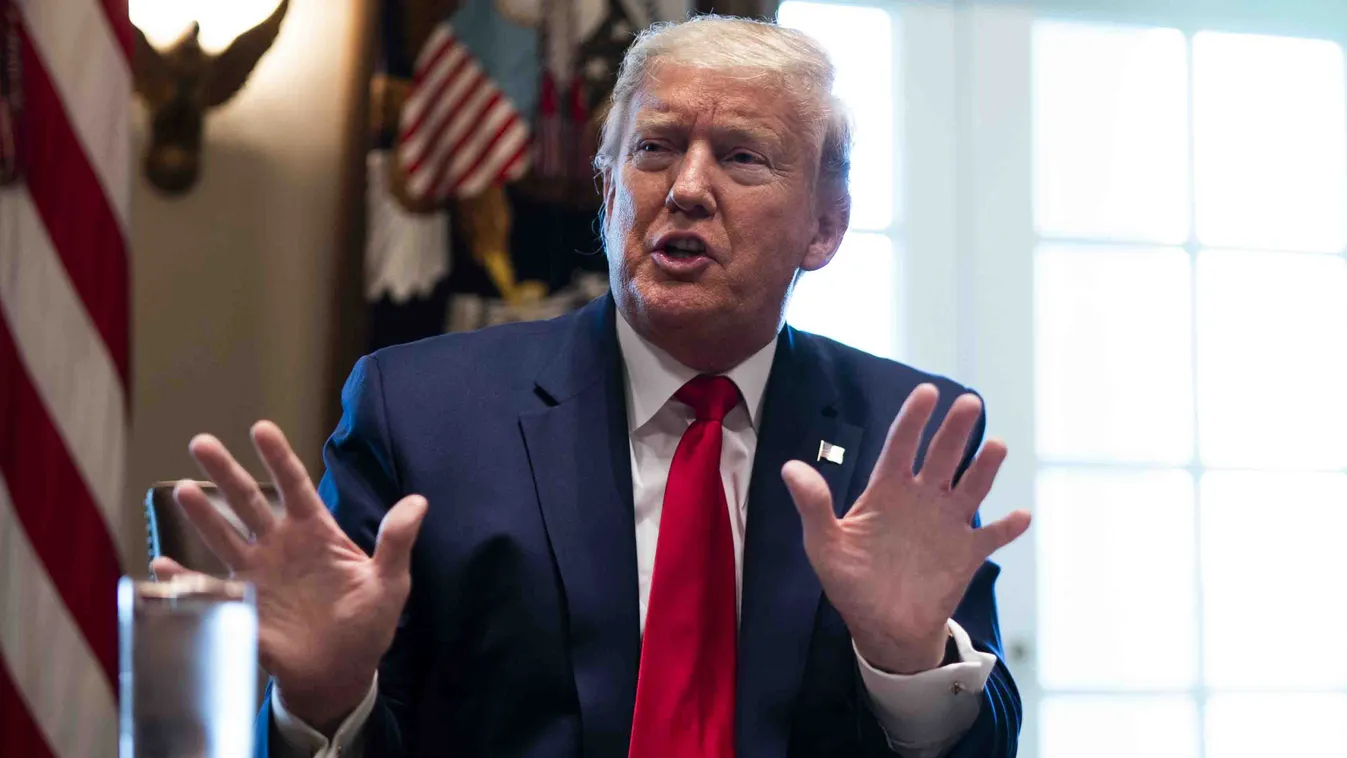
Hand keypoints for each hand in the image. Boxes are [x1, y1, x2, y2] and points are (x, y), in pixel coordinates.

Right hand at [151, 421, 426, 732]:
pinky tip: (162, 565)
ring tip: (184, 489)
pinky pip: (209, 589)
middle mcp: (281, 546)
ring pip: (225, 537)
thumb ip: (396, 541)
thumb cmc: (367, 623)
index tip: (261, 429)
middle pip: (249, 502)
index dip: (278, 459)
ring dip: (203, 514)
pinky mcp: (243, 607)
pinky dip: (184, 579)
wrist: (342, 672)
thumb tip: (418, 501)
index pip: (295, 487)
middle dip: (226, 473)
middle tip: (201, 442)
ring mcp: (258, 575)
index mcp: (316, 533)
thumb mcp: (389, 582)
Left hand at [781, 384, 1029, 674]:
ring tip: (996, 446)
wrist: (881, 628)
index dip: (913, 419)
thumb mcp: (823, 545)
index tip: (927, 393)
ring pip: (970, 487)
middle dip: (955, 430)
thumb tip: (789, 467)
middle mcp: (921, 499)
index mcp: (886, 491)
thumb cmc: (850, 582)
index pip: (900, 446)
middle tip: (970, 403)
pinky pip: (992, 536)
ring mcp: (947, 524)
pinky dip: (1007, 527)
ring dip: (984, 468)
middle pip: (941, 457)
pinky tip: (1021, 514)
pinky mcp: (966, 554)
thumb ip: (813, 505)